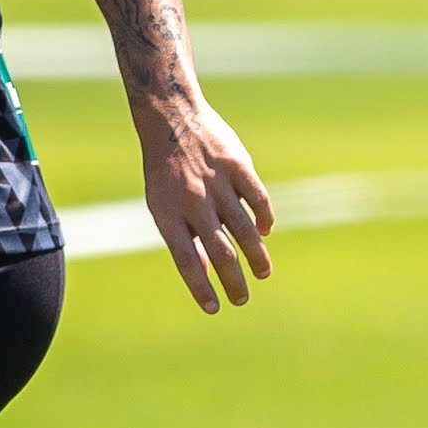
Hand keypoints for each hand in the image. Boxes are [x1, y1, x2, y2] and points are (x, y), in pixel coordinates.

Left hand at [141, 99, 274, 312]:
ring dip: (257, 257)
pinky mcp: (238, 166)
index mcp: (169, 214)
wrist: (172, 119)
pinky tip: (264, 232)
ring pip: (244, 230)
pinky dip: (264, 219)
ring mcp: (217, 184)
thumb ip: (184, 236)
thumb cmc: (165, 170)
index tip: (214, 309)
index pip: (188, 262)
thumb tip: (206, 273)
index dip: (201, 288)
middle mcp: (194, 202)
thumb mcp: (163, 204)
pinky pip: (258, 200)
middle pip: (221, 253)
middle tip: (242, 299)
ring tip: (263, 273)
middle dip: (234, 282)